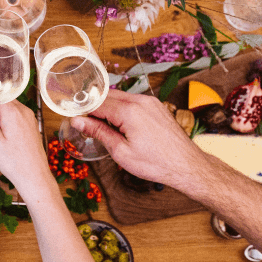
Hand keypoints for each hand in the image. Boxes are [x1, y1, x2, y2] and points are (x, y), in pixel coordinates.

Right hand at [0, 100, 51, 193]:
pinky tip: (1, 133)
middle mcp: (23, 111)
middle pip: (0, 98)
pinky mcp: (31, 124)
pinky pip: (15, 114)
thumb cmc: (14, 162)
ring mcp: (29, 117)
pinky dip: (5, 119)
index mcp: (12, 112)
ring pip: (7, 106)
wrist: (34, 176)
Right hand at [70, 90, 208, 188]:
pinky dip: (122, 109)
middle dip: (95, 108)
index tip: (75, 119)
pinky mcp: (156, 106)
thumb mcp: (120, 151)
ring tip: (105, 128)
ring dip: (109, 108)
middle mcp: (140, 101)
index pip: (97, 103)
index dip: (83, 110)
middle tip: (87, 124)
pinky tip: (121, 125)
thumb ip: (98, 132)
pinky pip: (133, 101)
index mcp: (129, 111)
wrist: (186, 165)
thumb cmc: (155, 163)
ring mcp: (150, 101)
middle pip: (108, 96)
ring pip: (120, 97)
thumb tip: (77, 121)